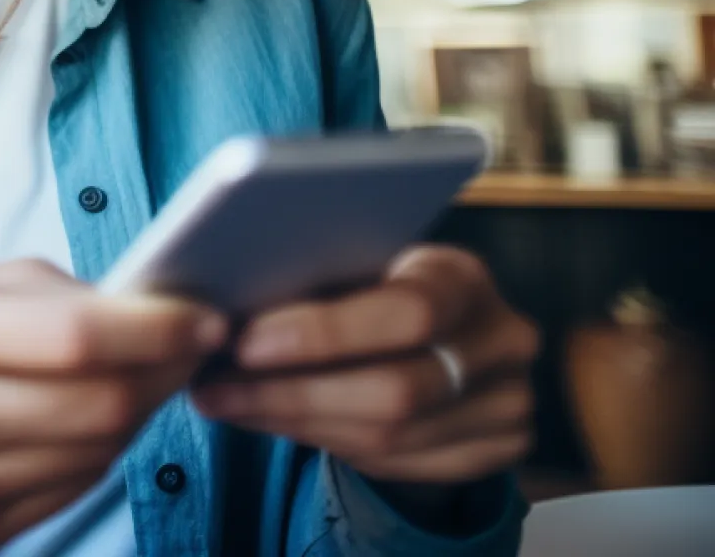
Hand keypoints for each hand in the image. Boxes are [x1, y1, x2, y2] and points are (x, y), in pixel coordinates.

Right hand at [0, 259, 224, 556]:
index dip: (157, 331)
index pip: (76, 339)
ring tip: (120, 383)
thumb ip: (56, 295)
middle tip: (181, 351)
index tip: (204, 319)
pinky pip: (68, 496)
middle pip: (99, 407)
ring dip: (129, 417)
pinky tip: (66, 429)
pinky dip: (87, 459)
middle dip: (161, 375)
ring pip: (97, 457)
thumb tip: (160, 318)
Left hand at [190, 245, 536, 494]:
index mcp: (463, 276)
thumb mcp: (356, 260)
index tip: (244, 342)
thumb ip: (313, 277)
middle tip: (213, 388)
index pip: (409, 311)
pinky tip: (270, 422)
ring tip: (226, 405)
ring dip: (294, 423)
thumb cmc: (376, 282)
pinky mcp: (496, 450)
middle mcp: (502, 341)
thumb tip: (219, 305)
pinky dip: (324, 443)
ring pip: (390, 437)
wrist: (446, 332)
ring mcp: (508, 403)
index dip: (325, 333)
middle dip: (291, 393)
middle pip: (396, 390)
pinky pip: (398, 464)